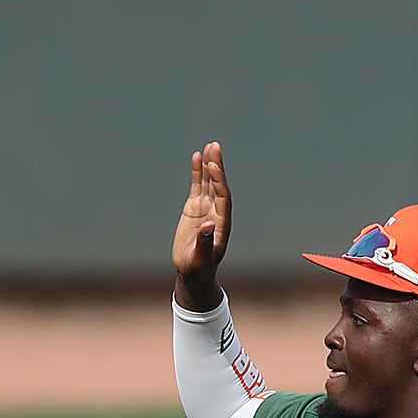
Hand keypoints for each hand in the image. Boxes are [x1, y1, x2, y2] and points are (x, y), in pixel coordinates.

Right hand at [173, 141, 231, 309]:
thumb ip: (205, 243)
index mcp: (222, 223)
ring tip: (209, 146)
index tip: (215, 167)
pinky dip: (197, 173)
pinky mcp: (195, 208)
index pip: (223, 198)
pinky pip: (197, 187)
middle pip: (218, 185)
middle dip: (217, 166)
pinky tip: (196, 157)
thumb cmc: (198, 267)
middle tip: (215, 146)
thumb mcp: (200, 258)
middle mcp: (216, 213)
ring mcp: (206, 209)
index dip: (219, 182)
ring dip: (209, 165)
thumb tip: (208, 226)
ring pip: (208, 183)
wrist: (194, 272)